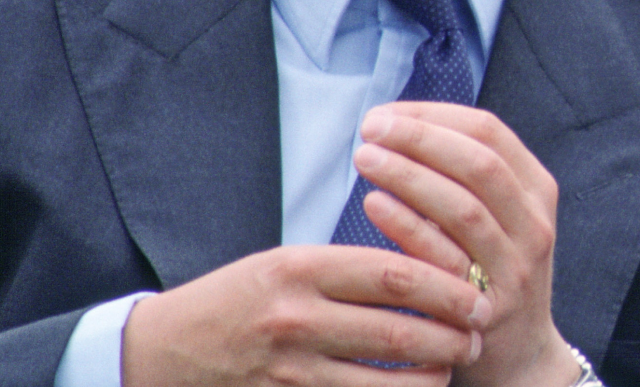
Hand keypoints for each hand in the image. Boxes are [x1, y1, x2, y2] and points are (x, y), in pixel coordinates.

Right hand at [120, 244, 487, 385]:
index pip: (394, 275)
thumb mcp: (285, 265)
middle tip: (477, 335)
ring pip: (385, 383)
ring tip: (452, 366)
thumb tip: (434, 265)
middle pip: (398, 332)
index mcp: (299, 270)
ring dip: (431, 378)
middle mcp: (294, 320)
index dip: (447, 287)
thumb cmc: (238, 301)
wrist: (161, 354)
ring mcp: (288, 372)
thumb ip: (350, 267)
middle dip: (451, 337)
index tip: (477, 294)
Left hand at [352, 102, 579, 386]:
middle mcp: (534, 224)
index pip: (489, 131)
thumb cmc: (492, 273)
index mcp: (536, 190)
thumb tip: (402, 123)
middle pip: (479, 163)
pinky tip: (374, 204)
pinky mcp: (488, 305)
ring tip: (365, 158)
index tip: (389, 113)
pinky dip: (408, 225)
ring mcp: (515, 266)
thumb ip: (465, 177)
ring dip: (409, 175)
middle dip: (421, 138)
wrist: (520, 356)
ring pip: (463, 207)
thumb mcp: (500, 218)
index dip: (435, 115)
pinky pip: (445, 259)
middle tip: (372, 128)